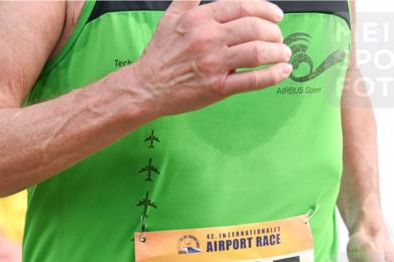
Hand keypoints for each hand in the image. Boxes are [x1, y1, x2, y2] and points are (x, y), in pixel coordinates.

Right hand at [130, 0, 292, 118]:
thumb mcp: (171, 18)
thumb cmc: (159, 55)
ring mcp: (213, 64)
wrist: (145, 87)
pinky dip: (273, 75)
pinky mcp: (217, 88)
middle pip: (255, 28)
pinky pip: (253, 80)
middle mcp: (208, 39)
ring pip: (258, 52)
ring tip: (282, 53)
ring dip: (277, 51)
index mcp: (200, 20)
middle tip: (278, 37)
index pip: (243, 7)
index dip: (266, 9)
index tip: (276, 16)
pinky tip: (282, 70)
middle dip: (274, 32)